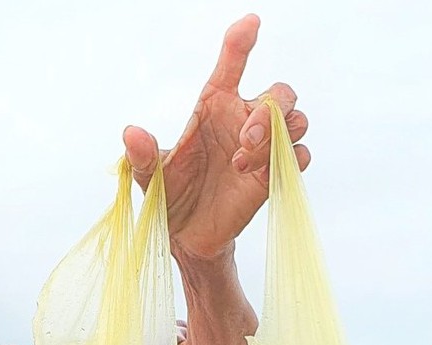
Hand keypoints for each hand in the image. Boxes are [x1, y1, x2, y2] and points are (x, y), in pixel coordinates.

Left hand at [123, 13, 311, 263]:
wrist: (184, 236)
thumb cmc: (168, 195)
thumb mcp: (149, 175)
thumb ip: (143, 154)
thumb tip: (131, 133)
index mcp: (213, 107)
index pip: (232, 64)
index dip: (242, 41)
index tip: (251, 23)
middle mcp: (242, 121)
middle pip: (279, 93)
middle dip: (271, 110)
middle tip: (244, 140)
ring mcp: (261, 148)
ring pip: (295, 120)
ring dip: (276, 137)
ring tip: (242, 162)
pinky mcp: (272, 176)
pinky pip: (300, 155)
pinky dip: (288, 159)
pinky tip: (259, 173)